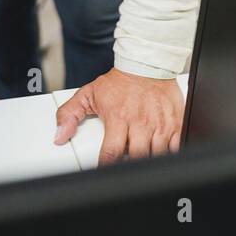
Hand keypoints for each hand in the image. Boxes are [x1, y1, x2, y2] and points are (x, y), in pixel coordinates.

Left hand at [53, 68, 183, 164]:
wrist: (146, 64)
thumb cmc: (119, 82)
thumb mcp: (88, 94)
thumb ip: (69, 114)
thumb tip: (59, 136)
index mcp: (118, 118)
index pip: (110, 153)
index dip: (106, 168)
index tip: (104, 172)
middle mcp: (140, 122)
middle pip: (136, 158)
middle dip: (130, 166)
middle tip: (125, 164)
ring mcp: (160, 123)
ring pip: (157, 155)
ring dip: (149, 160)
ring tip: (141, 157)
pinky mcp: (176, 122)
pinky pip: (177, 146)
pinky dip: (170, 154)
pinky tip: (161, 152)